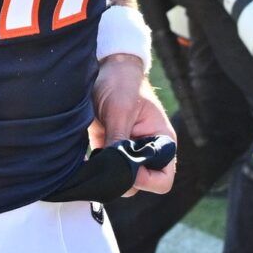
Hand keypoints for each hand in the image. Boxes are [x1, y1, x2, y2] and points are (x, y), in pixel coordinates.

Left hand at [91, 53, 177, 194]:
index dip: (146, 181)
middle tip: (108, 161)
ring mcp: (129, 151)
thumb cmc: (121, 82)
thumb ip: (119, 141)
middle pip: (141, 184)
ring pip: (122, 179)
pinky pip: (108, 170)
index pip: (163, 179)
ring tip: (98, 155)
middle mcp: (148, 150)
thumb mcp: (120, 111)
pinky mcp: (111, 149)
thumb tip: (115, 171)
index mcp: (162, 140)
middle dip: (124, 178)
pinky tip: (90, 158)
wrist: (106, 67)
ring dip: (110, 173)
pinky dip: (99, 169)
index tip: (126, 169)